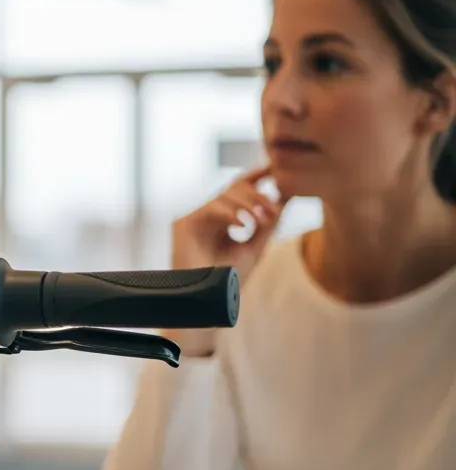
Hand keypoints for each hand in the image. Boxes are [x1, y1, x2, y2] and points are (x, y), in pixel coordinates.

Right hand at [170, 165, 286, 279]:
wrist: (208, 301)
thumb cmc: (228, 281)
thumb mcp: (255, 248)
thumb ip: (268, 224)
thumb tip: (286, 198)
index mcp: (223, 220)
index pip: (239, 189)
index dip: (256, 175)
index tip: (274, 168)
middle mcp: (208, 216)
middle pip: (234, 187)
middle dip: (257, 195)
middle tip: (273, 211)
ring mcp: (195, 218)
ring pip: (224, 194)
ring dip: (246, 204)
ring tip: (260, 221)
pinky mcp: (184, 224)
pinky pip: (211, 207)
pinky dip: (230, 213)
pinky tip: (242, 225)